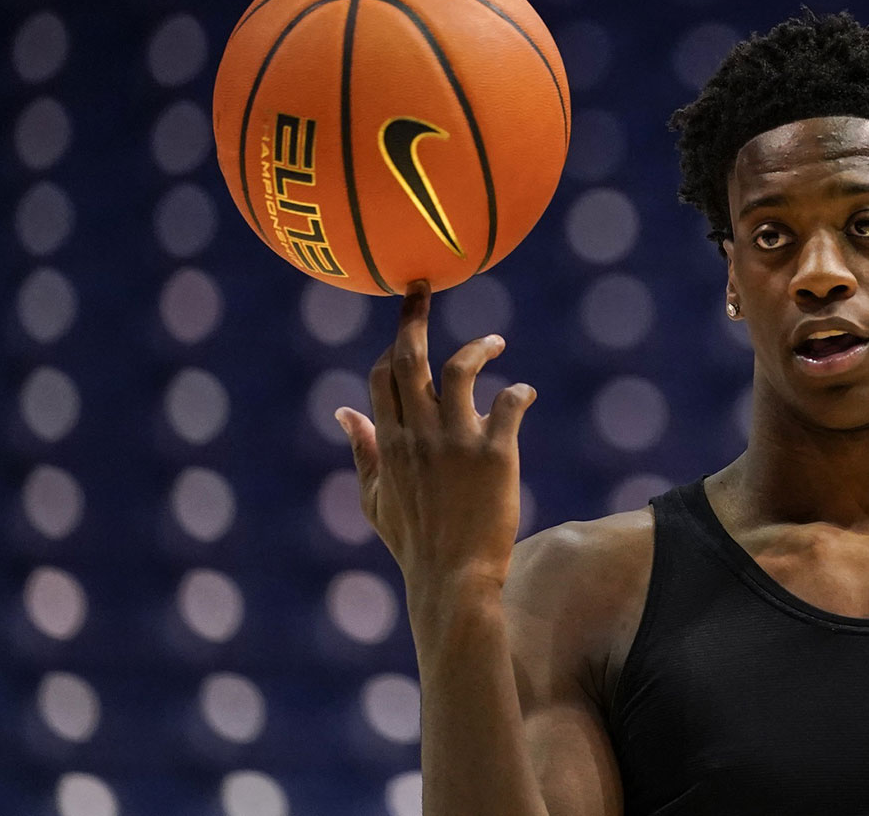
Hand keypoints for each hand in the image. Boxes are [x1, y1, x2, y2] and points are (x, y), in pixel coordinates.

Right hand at [334, 280, 536, 611]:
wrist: (453, 581)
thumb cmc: (415, 542)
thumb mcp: (375, 499)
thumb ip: (362, 450)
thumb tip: (343, 412)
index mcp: (389, 443)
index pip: (382, 376)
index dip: (394, 344)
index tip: (406, 323)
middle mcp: (418, 436)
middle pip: (410, 359)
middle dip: (414, 318)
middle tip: (424, 288)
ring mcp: (456, 443)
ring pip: (458, 370)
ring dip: (476, 348)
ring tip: (494, 343)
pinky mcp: (495, 455)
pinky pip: (508, 403)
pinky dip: (518, 391)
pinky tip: (525, 394)